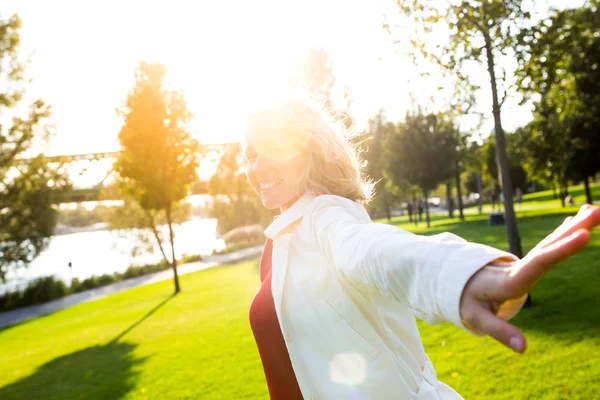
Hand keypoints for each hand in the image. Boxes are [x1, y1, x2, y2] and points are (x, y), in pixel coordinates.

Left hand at [460, 204, 599, 352]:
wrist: (451, 282)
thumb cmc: (465, 300)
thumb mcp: (477, 318)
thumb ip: (500, 332)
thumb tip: (523, 348)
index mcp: (510, 280)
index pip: (539, 263)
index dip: (561, 250)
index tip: (584, 235)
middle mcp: (518, 267)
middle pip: (548, 247)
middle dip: (573, 230)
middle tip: (597, 211)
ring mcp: (522, 262)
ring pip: (549, 243)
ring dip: (572, 227)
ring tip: (594, 209)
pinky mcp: (524, 263)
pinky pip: (546, 246)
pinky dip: (561, 233)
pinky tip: (574, 220)